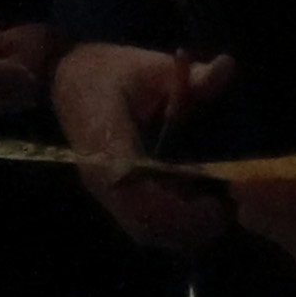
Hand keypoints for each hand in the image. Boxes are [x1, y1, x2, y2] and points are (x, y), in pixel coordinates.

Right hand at [52, 42, 236, 254]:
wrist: (68, 80)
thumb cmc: (110, 72)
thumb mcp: (151, 67)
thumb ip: (191, 77)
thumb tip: (227, 66)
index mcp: (108, 144)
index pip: (139, 190)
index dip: (176, 207)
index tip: (213, 203)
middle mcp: (102, 177)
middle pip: (143, 223)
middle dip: (187, 226)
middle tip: (224, 210)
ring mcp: (104, 190)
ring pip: (143, 230)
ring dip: (181, 230)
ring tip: (214, 211)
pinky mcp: (111, 196)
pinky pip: (141, 224)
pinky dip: (172, 226)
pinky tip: (195, 207)